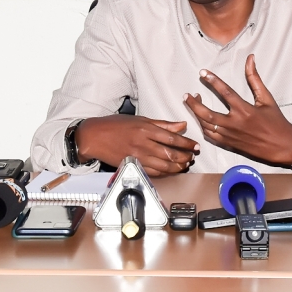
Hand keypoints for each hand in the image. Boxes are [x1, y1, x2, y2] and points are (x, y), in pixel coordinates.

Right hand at [75, 115, 198, 176]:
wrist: (96, 137)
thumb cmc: (116, 125)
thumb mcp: (140, 119)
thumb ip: (163, 124)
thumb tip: (181, 125)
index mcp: (146, 129)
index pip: (172, 138)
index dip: (186, 143)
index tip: (195, 146)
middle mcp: (143, 144)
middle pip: (170, 154)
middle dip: (185, 156)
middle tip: (193, 156)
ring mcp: (138, 157)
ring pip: (164, 165)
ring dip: (178, 166)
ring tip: (185, 164)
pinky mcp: (134, 165)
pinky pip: (154, 172)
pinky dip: (166, 172)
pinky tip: (172, 170)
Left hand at [183, 54, 291, 170]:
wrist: (282, 146)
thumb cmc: (276, 121)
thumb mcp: (267, 98)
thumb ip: (255, 79)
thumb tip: (250, 59)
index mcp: (245, 110)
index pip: (225, 92)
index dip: (212, 80)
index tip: (203, 72)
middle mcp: (235, 123)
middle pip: (207, 113)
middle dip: (194, 104)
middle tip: (187, 95)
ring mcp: (231, 135)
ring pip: (206, 125)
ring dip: (196, 114)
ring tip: (192, 104)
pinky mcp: (229, 144)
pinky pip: (210, 136)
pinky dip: (203, 127)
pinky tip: (201, 119)